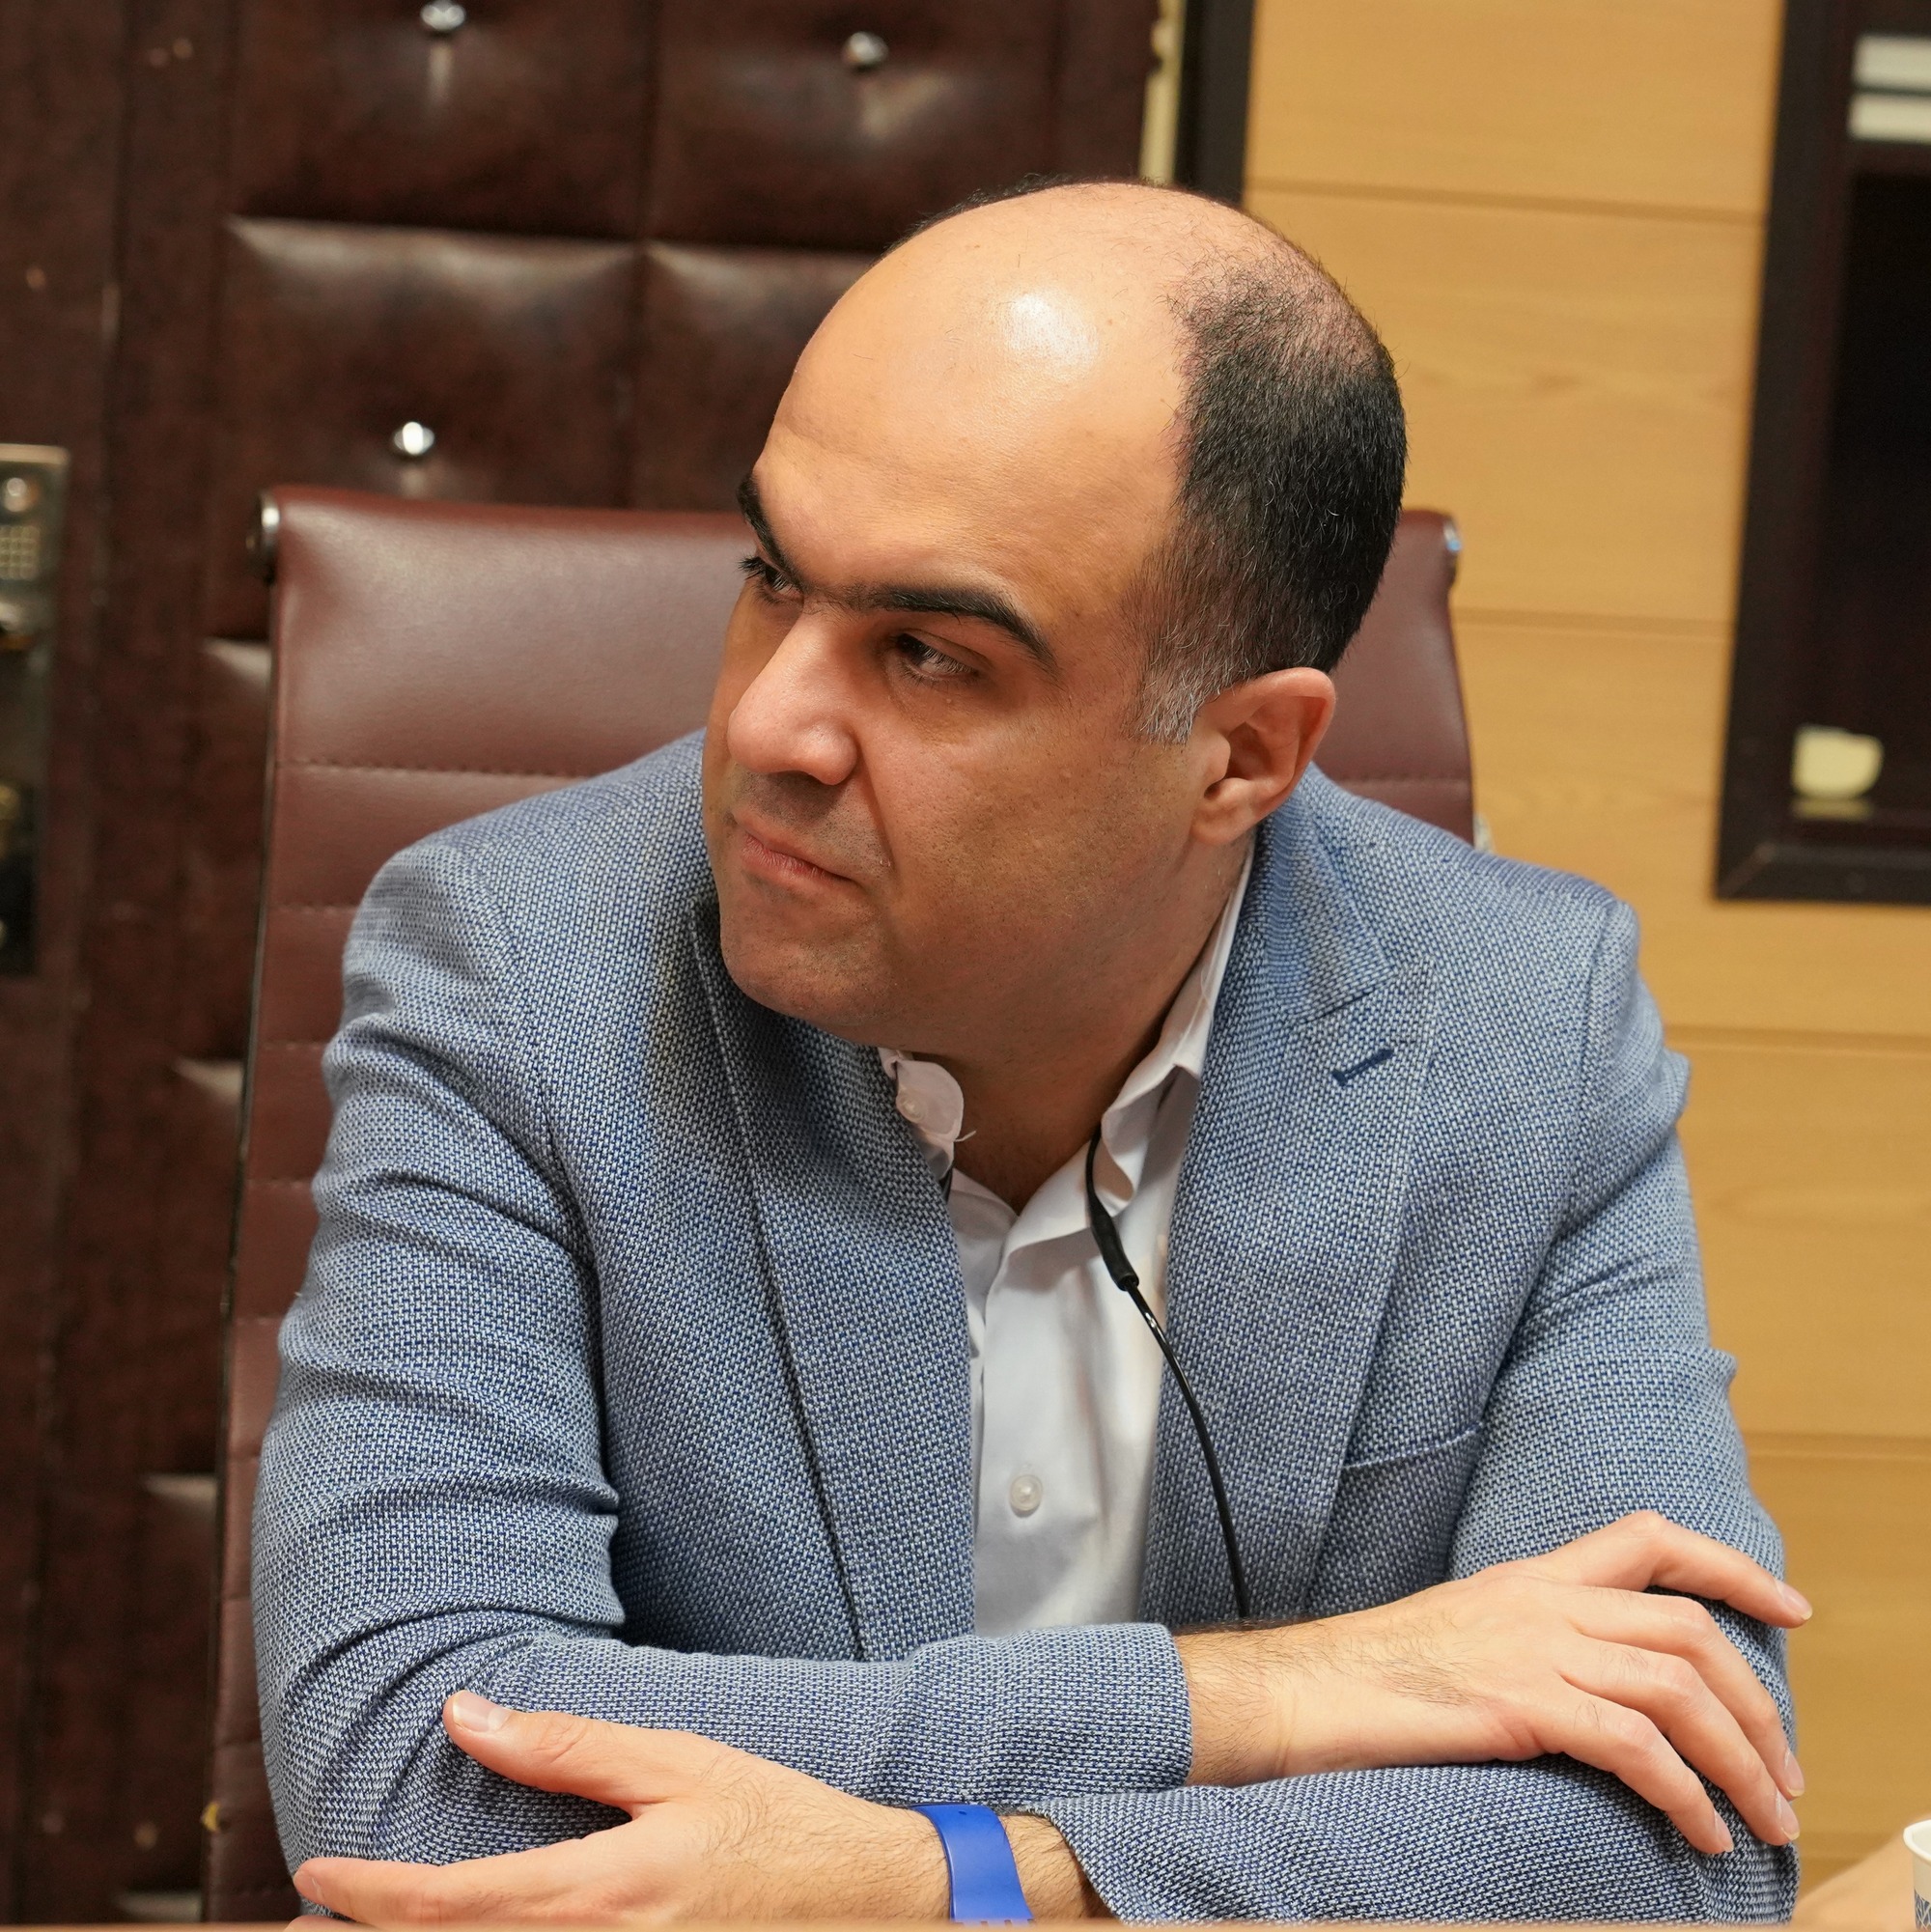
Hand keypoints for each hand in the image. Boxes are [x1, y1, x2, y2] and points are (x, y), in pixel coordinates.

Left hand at [292, 1692, 1099, 1922]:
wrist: (865, 1901)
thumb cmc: (772, 1823)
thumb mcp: (673, 1763)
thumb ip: (565, 1746)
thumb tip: (467, 1712)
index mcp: (595, 1896)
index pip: (450, 1908)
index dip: (369, 1897)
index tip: (315, 1876)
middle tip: (304, 1925)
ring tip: (364, 1931)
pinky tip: (467, 1930)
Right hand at [1178, 1511, 1809, 1855]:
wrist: (1295, 1693)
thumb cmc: (1364, 1679)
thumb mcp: (1460, 1638)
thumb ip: (1528, 1644)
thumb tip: (1594, 1692)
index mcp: (1527, 1577)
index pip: (1648, 1539)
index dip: (1731, 1567)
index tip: (1789, 1610)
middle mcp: (1538, 1600)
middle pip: (1688, 1627)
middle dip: (1757, 1706)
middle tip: (1785, 1775)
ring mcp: (1529, 1648)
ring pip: (1678, 1687)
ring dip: (1740, 1762)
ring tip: (1762, 1821)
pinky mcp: (1517, 1703)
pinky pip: (1635, 1745)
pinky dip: (1684, 1793)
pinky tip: (1697, 1832)